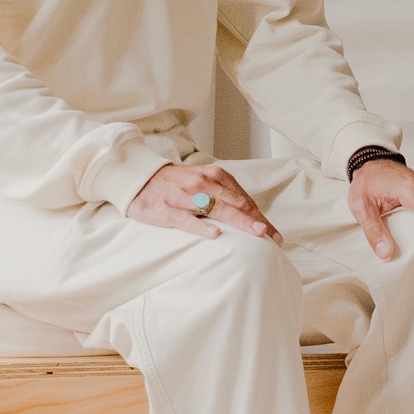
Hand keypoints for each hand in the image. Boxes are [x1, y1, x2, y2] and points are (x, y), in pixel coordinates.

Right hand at [131, 160, 280, 242]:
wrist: (138, 181)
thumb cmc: (176, 184)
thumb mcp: (202, 182)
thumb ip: (224, 195)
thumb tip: (250, 214)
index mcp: (214, 176)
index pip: (243, 198)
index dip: (260, 216)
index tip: (274, 234)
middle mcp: (201, 183)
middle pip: (235, 204)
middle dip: (255, 220)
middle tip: (271, 237)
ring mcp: (184, 196)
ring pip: (216, 209)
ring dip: (239, 221)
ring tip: (256, 233)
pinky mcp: (167, 210)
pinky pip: (186, 219)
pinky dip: (201, 226)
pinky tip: (215, 234)